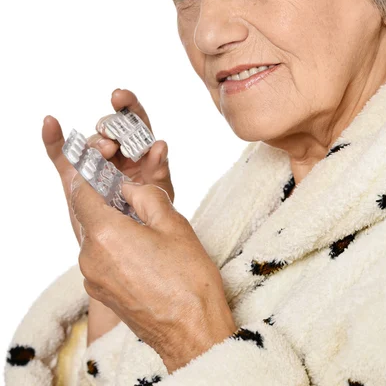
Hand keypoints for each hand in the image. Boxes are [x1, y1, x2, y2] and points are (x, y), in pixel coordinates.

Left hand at [42, 88, 174, 344]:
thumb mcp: (173, 224)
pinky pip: (101, 257)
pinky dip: (115, 244)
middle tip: (133, 190)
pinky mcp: (102, 292)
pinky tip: (143, 246)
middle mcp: (90, 257)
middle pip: (89, 213)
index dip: (91, 172)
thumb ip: (146, 197)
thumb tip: (130, 187)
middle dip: (108, 197)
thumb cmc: (189, 279)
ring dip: (113, 222)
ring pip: (96, 236)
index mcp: (105, 234)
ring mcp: (93, 277)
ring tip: (145, 222)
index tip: (104, 162)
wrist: (193, 334)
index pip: (82, 191)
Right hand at [42, 88, 173, 245]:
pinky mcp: (74, 175)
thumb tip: (160, 145)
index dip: (128, 104)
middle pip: (110, 128)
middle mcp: (116, 150)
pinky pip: (62, 154)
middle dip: (111, 128)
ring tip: (104, 151)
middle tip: (114, 142)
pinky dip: (54, 138)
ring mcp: (94, 161)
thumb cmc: (149, 212)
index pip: (134, 119)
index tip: (119, 97)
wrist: (129, 239)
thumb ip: (160, 169)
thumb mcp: (160, 191)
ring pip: (89, 142)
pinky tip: (50, 123)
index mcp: (138, 149)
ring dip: (94, 142)